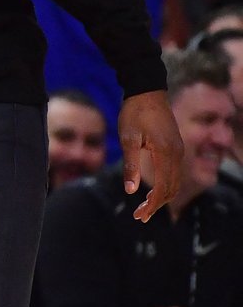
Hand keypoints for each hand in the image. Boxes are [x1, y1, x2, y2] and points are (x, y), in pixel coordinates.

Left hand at [119, 90, 183, 221]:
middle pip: (171, 189)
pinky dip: (165, 185)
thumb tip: (131, 190)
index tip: (139, 216)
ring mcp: (178, 150)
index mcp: (166, 153)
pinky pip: (174, 173)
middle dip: (156, 205)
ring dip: (161, 197)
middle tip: (139, 216)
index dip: (152, 205)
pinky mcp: (175, 146)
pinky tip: (151, 189)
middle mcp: (177, 154)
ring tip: (144, 207)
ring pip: (174, 182)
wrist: (146, 90)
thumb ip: (130, 164)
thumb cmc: (134, 113)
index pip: (163, 188)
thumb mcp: (128, 138)